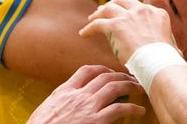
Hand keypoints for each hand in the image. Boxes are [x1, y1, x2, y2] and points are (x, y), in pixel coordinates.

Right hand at [27, 65, 144, 123]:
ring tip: (139, 89)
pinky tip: (139, 110)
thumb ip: (61, 101)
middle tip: (131, 79)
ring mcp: (87, 107)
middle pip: (104, 76)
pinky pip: (119, 109)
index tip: (110, 72)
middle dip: (120, 75)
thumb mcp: (47, 109)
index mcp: (64, 91)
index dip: (101, 69)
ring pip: (114, 87)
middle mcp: (77, 95)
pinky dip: (132, 108)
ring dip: (130, 86)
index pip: (86, 71)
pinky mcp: (96, 122)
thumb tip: (69, 100)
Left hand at [80, 0, 173, 64]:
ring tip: (91, 20)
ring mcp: (129, 16)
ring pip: (108, 8)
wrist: (159, 64)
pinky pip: (97, 24)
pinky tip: (84, 34)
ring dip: (98, 13)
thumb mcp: (171, 45)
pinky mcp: (116, 25)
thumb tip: (172, 52)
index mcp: (157, 13)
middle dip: (113, 3)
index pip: (139, 7)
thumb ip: (166, 42)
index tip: (123, 16)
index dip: (129, 10)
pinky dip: (89, 28)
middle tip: (103, 10)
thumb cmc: (166, 62)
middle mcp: (143, 10)